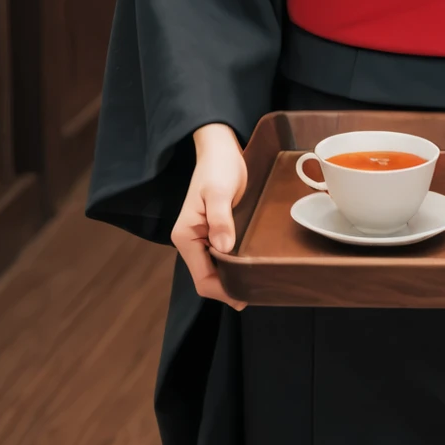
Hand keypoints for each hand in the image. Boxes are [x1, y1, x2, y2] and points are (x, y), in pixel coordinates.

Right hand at [170, 123, 248, 310]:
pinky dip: (235, 266)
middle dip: (230, 288)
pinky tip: (252, 268)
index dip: (223, 291)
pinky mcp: (214, 233)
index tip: (248, 294)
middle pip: (208, 278)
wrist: (221, 149)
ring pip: (216, 270)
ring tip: (258, 284)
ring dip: (233, 279)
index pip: (202, 278)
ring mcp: (202, 239)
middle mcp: (190, 241)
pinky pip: (222, 258)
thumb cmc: (218, 167)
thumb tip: (223, 249)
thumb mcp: (219, 192)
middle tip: (259, 292)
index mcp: (185, 236)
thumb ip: (221, 220)